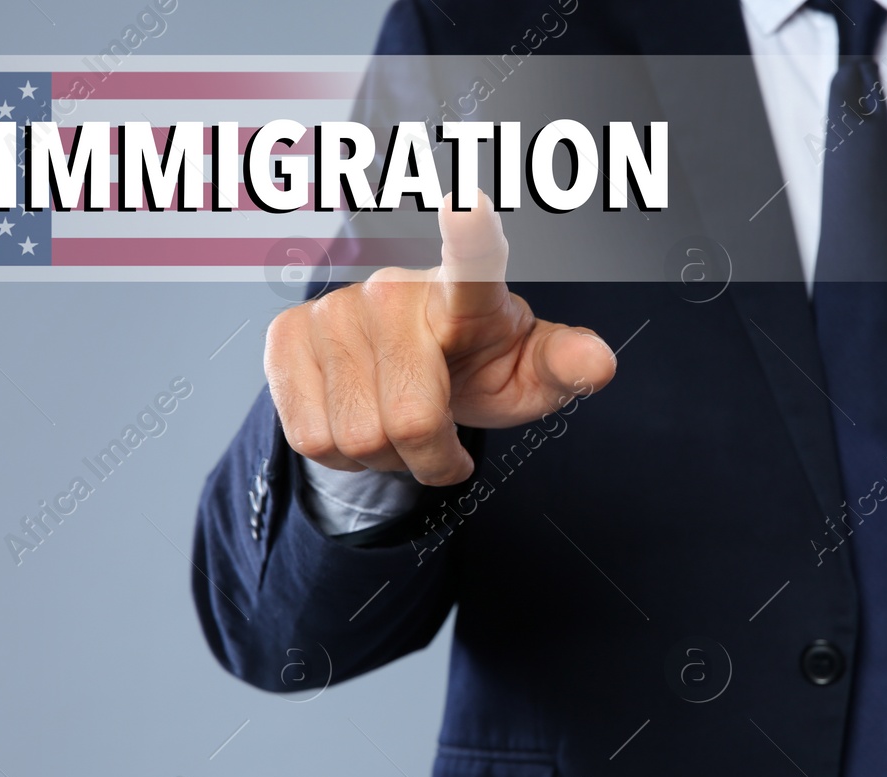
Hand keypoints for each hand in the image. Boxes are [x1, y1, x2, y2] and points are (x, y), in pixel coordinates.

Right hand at [264, 190, 617, 485]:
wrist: (406, 373)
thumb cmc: (476, 366)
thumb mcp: (528, 374)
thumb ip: (563, 366)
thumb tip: (599, 364)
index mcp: (468, 294)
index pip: (473, 262)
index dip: (470, 237)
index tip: (470, 207)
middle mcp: (395, 289)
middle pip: (408, 419)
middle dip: (430, 457)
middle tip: (443, 446)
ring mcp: (334, 308)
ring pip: (355, 437)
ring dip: (384, 459)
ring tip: (400, 431)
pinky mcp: (287, 335)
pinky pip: (310, 436)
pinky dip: (340, 455)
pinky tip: (358, 423)